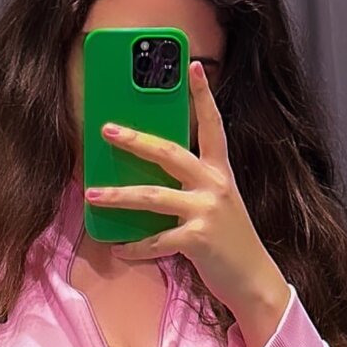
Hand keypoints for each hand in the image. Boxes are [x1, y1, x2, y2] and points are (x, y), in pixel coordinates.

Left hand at [85, 61, 290, 320]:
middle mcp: (214, 185)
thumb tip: (150, 179)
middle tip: (107, 129)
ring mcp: (207, 211)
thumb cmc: (230, 242)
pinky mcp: (198, 239)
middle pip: (169, 152)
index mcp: (220, 172)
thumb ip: (192, 188)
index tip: (194, 67)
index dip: (203, 96)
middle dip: (135, 140)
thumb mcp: (217, 205)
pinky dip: (134, 247)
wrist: (254, 279)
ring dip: (118, 195)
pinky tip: (118, 248)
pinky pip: (156, 240)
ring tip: (92, 195)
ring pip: (152, 196)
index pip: (212, 126)